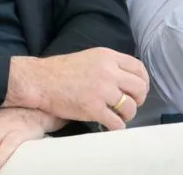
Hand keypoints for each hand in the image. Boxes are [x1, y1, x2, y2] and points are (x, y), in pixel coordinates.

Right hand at [17, 48, 148, 129]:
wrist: (39, 80)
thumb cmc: (60, 70)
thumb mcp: (89, 58)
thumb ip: (108, 65)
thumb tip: (126, 80)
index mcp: (107, 56)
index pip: (139, 68)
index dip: (143, 82)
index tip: (137, 91)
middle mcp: (108, 71)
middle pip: (139, 88)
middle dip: (138, 100)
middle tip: (128, 105)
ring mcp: (102, 90)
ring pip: (130, 107)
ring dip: (127, 115)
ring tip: (117, 116)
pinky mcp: (93, 108)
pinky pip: (117, 123)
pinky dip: (116, 127)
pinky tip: (109, 125)